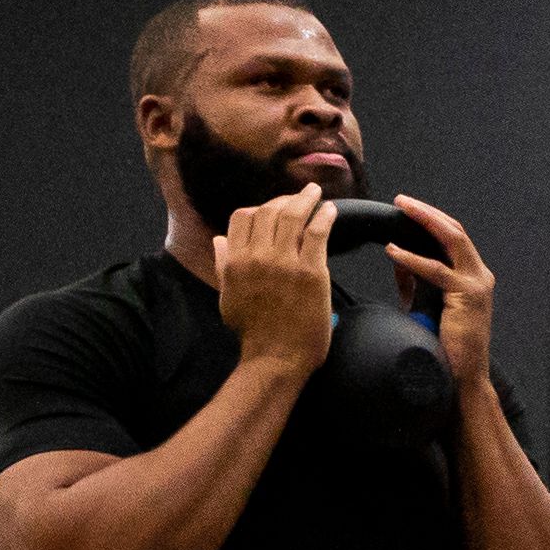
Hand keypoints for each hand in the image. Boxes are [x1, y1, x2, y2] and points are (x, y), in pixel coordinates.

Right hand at [215, 185, 337, 379]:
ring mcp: (284, 262)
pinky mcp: (311, 272)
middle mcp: (257, 256)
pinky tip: (330, 210)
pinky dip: (324, 216)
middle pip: (268, 211)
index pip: (242, 217)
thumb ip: (223, 265)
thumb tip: (218, 240)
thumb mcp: (228, 296)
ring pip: (292, 216)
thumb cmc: (253, 331)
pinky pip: (317, 233)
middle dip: (284, 199)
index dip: (260, 207)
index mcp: (234, 260)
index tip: (274, 207)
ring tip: (316, 192)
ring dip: (306, 199)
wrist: (276, 357)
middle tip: (300, 197)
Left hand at [386, 194, 495, 393]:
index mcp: (473, 276)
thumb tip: (398, 258)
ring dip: (423, 222)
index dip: (430, 220)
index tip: (406, 208)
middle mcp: (480, 275)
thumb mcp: (427, 304)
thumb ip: (416, 281)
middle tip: (400, 200)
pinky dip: (412, 259)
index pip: (452, 237)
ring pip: (451, 240)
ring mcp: (477, 284)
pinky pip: (436, 271)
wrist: (463, 376)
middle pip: (454, 231)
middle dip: (426, 213)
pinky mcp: (468, 296)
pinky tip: (393, 251)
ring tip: (399, 211)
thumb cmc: (446, 345)